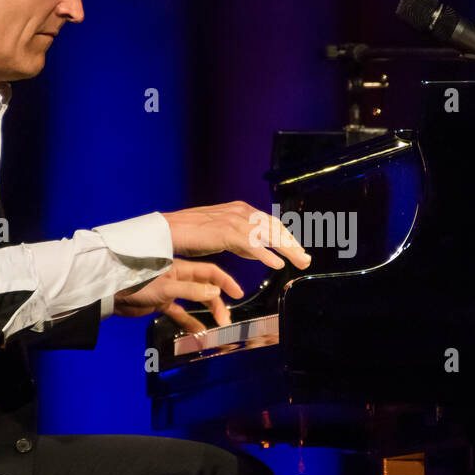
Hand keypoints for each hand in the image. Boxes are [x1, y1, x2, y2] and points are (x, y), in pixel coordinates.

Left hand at [111, 258, 244, 332]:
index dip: (225, 282)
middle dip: (217, 304)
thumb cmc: (135, 284)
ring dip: (206, 313)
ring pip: (194, 302)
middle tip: (225, 320)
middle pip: (205, 289)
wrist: (111, 294)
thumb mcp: (166, 288)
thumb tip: (214, 293)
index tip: (238, 293)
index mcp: (180, 268)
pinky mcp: (161, 303)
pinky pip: (180, 313)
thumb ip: (190, 291)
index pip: (209, 273)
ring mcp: (170, 291)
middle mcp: (178, 278)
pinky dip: (189, 321)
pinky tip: (198, 332)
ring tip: (216, 328)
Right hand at [160, 201, 311, 269]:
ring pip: (268, 235)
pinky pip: (252, 245)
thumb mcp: (223, 235)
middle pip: (274, 228)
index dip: (287, 237)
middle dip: (292, 244)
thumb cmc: (191, 233)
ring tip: (300, 262)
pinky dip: (266, 255)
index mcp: (241, 210)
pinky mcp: (226, 232)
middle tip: (306, 259)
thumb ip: (243, 242)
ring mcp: (234, 221)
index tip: (298, 250)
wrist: (169, 230)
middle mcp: (241, 212)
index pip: (271, 222)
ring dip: (287, 250)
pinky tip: (277, 264)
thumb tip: (262, 252)